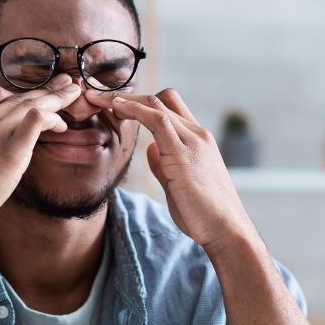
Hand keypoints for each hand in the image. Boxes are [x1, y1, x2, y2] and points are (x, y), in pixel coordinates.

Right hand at [0, 74, 81, 237]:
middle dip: (44, 88)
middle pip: (16, 96)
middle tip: (65, 82)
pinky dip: (49, 117)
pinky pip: (34, 121)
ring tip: (73, 94)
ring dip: (55, 98)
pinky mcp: (9, 152)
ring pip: (29, 104)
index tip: (34, 97)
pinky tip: (61, 123)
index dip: (18, 93)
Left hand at [85, 88, 257, 255]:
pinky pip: (157, 119)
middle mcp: (197, 134)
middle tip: (100, 98)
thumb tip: (151, 149)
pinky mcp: (183, 152)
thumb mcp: (178, 183)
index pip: (170, 108)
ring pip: (157, 104)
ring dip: (125, 98)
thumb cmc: (203, 212)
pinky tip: (116, 107)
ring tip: (98, 98)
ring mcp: (193, 140)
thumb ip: (164, 164)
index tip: (116, 106)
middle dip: (129, 95)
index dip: (142, 103)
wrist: (225, 228)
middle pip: (162, 99)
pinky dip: (134, 109)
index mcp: (198, 140)